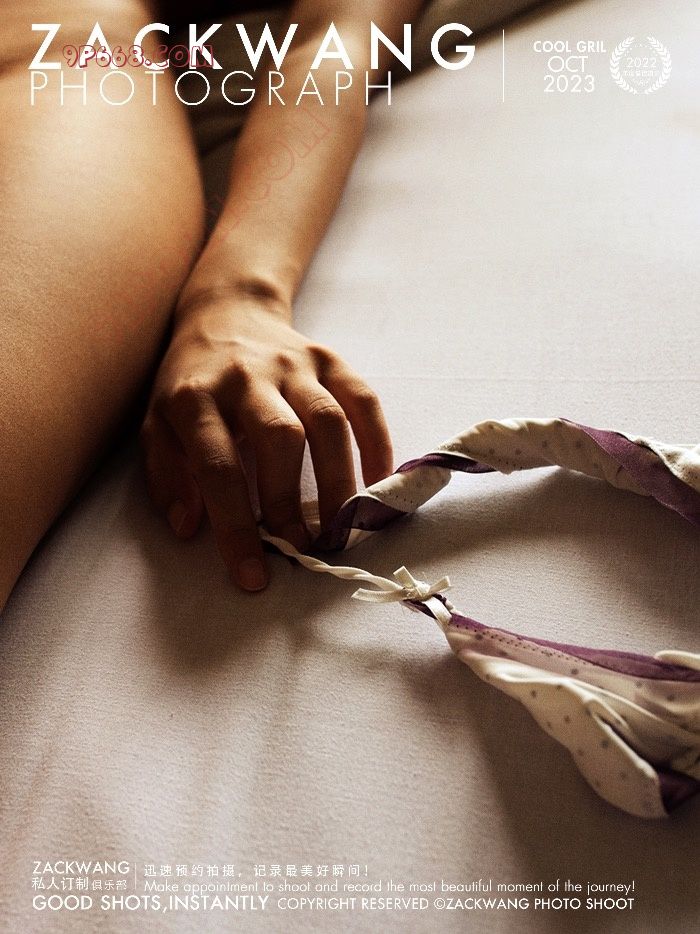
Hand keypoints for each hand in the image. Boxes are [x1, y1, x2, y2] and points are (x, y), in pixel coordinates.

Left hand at [140, 289, 392, 591]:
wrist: (226, 313)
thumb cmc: (191, 384)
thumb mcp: (157, 425)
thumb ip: (168, 476)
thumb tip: (190, 529)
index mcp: (195, 397)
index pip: (217, 468)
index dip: (235, 527)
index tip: (252, 576)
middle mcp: (246, 376)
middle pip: (279, 439)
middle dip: (293, 501)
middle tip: (302, 549)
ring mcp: (292, 364)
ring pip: (328, 420)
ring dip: (339, 480)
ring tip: (341, 528)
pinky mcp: (328, 358)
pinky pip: (362, 399)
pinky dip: (377, 442)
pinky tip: (377, 484)